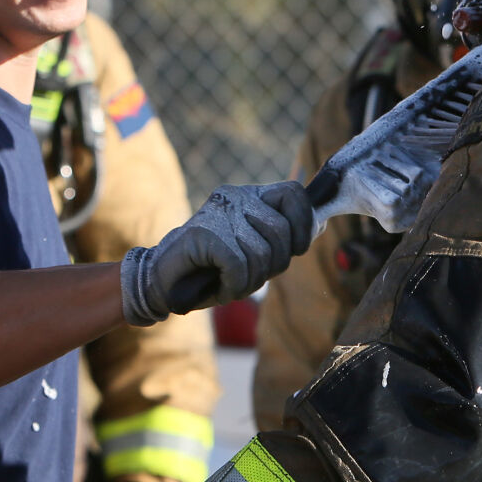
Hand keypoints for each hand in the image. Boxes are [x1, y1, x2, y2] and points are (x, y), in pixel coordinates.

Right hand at [121, 181, 313, 323]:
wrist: (162, 281)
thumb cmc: (212, 269)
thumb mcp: (255, 252)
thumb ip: (284, 237)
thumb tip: (319, 224)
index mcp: (250, 196)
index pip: (294, 194)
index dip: (303, 225)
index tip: (295, 249)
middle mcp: (235, 197)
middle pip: (281, 232)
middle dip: (272, 265)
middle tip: (248, 275)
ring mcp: (219, 213)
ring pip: (261, 254)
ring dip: (249, 281)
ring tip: (229, 280)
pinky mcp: (204, 233)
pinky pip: (239, 265)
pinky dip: (233, 286)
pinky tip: (219, 286)